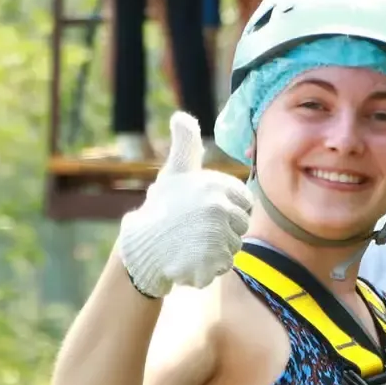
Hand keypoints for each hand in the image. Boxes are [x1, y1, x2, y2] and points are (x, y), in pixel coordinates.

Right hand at [116, 112, 253, 297]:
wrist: (140, 245)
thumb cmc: (161, 206)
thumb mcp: (176, 171)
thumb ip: (186, 145)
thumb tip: (181, 116)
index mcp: (218, 186)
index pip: (245, 205)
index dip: (226, 211)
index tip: (204, 212)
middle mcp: (220, 208)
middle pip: (241, 228)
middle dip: (222, 232)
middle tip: (194, 229)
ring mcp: (215, 237)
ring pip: (233, 249)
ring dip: (215, 251)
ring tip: (190, 244)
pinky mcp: (210, 262)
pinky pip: (223, 267)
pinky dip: (209, 268)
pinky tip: (189, 260)